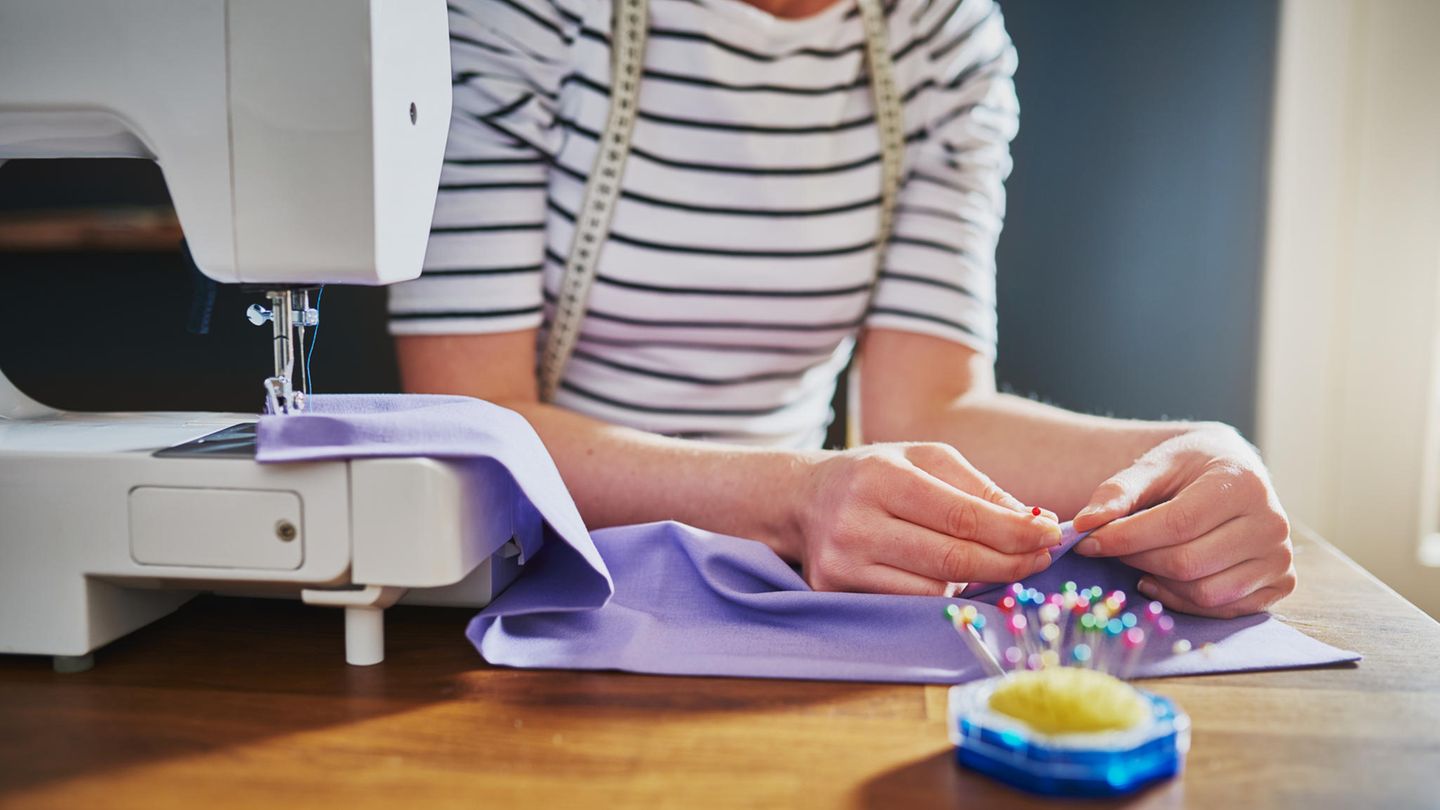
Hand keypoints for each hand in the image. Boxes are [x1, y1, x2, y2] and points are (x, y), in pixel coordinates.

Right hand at [794, 443, 1062, 594]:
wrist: (804, 499)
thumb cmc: (877, 474)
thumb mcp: (926, 460)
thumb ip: (980, 489)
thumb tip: (1036, 523)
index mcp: (880, 477)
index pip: (962, 516)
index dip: (1013, 531)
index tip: (1051, 535)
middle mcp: (855, 522)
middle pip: (952, 559)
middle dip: (1009, 562)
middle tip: (1042, 558)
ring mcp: (841, 564)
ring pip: (933, 591)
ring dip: (977, 581)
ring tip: (999, 563)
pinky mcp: (834, 593)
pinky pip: (908, 605)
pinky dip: (941, 594)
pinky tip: (954, 578)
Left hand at [1071, 424, 1294, 617]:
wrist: (1232, 469)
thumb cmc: (1190, 466)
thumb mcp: (1154, 464)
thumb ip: (1118, 492)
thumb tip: (1084, 524)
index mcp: (1243, 484)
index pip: (1177, 525)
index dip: (1126, 538)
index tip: (1088, 541)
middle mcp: (1272, 523)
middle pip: (1188, 563)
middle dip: (1138, 559)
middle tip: (1110, 549)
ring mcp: (1281, 557)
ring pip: (1205, 593)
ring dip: (1159, 582)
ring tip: (1138, 562)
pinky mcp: (1281, 583)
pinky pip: (1222, 609)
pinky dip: (1183, 600)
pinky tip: (1161, 579)